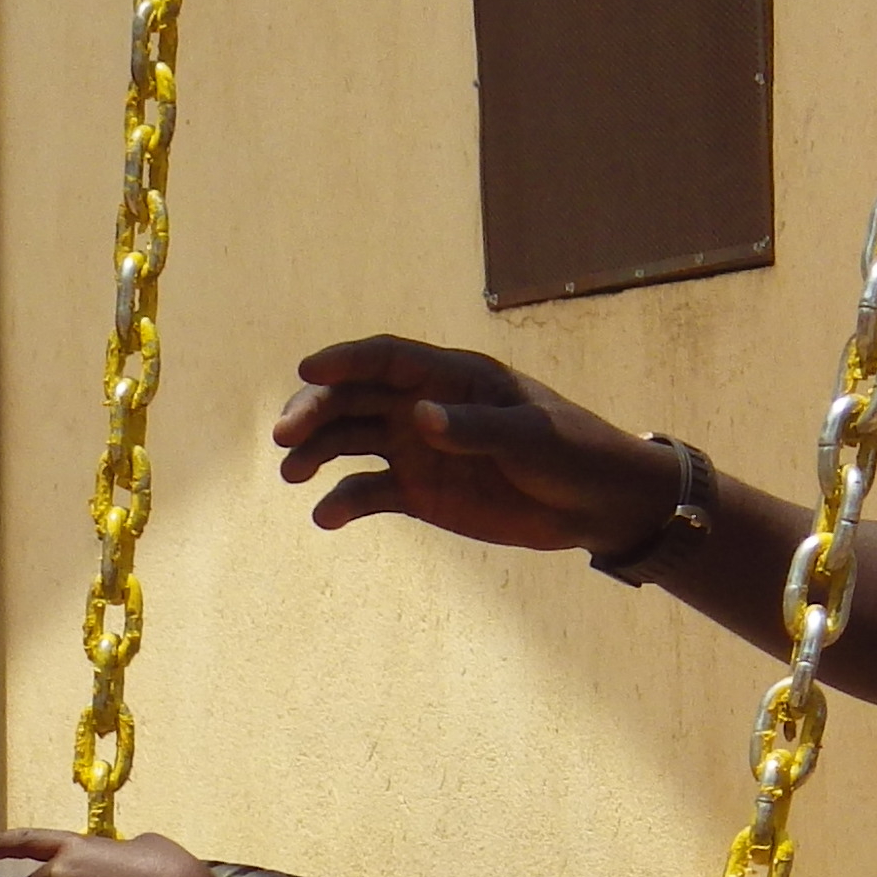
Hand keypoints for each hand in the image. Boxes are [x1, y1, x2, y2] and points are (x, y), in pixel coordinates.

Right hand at [272, 337, 673, 557]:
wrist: (592, 504)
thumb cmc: (570, 453)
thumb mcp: (530, 439)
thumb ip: (476, 427)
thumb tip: (421, 417)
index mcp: (452, 377)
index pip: (387, 359)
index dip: (345, 362)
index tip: (307, 371)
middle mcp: (424, 407)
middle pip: (354, 398)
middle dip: (314, 412)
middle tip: (283, 438)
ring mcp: (418, 449)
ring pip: (350, 441)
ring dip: (316, 453)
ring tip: (291, 475)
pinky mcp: (419, 492)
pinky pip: (368, 493)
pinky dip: (343, 502)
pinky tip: (326, 517)